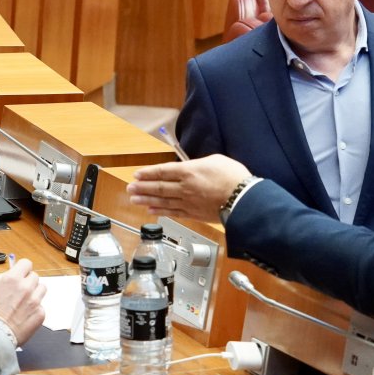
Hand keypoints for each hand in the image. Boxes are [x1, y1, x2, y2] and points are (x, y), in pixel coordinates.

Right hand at [0, 258, 45, 344]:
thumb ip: (1, 278)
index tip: (22, 273)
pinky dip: (35, 309)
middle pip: (35, 276)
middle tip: (20, 291)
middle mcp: (25, 288)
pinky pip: (41, 306)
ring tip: (24, 303)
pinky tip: (25, 314)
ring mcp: (35, 301)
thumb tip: (9, 272)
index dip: (23, 269)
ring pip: (42, 289)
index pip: (27, 263)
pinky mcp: (40, 313)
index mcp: (12, 279)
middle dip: (28, 282)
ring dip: (34, 293)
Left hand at [126, 155, 251, 221]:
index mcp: (189, 171)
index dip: (148, 173)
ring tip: (134, 200)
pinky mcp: (194, 214)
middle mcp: (185, 187)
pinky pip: (173, 212)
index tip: (137, 174)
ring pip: (162, 201)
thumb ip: (198, 164)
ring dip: (146, 199)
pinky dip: (160, 211)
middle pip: (158, 187)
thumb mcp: (216, 160)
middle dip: (142, 187)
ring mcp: (188, 202)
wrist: (243, 199)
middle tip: (130, 188)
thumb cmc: (234, 178)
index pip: (163, 171)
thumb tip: (191, 167)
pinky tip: (151, 210)